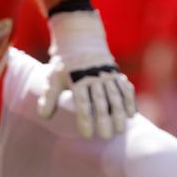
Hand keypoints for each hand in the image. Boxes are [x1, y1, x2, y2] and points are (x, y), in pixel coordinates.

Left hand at [37, 11, 136, 139]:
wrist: (81, 39)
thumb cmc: (64, 63)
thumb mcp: (53, 77)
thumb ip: (50, 97)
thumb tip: (44, 116)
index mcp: (77, 79)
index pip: (82, 103)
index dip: (85, 119)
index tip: (87, 135)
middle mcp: (94, 77)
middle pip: (101, 101)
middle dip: (105, 119)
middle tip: (107, 137)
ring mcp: (107, 75)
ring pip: (115, 96)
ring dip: (119, 113)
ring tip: (121, 130)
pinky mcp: (116, 73)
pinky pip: (125, 88)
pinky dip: (130, 101)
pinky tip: (132, 115)